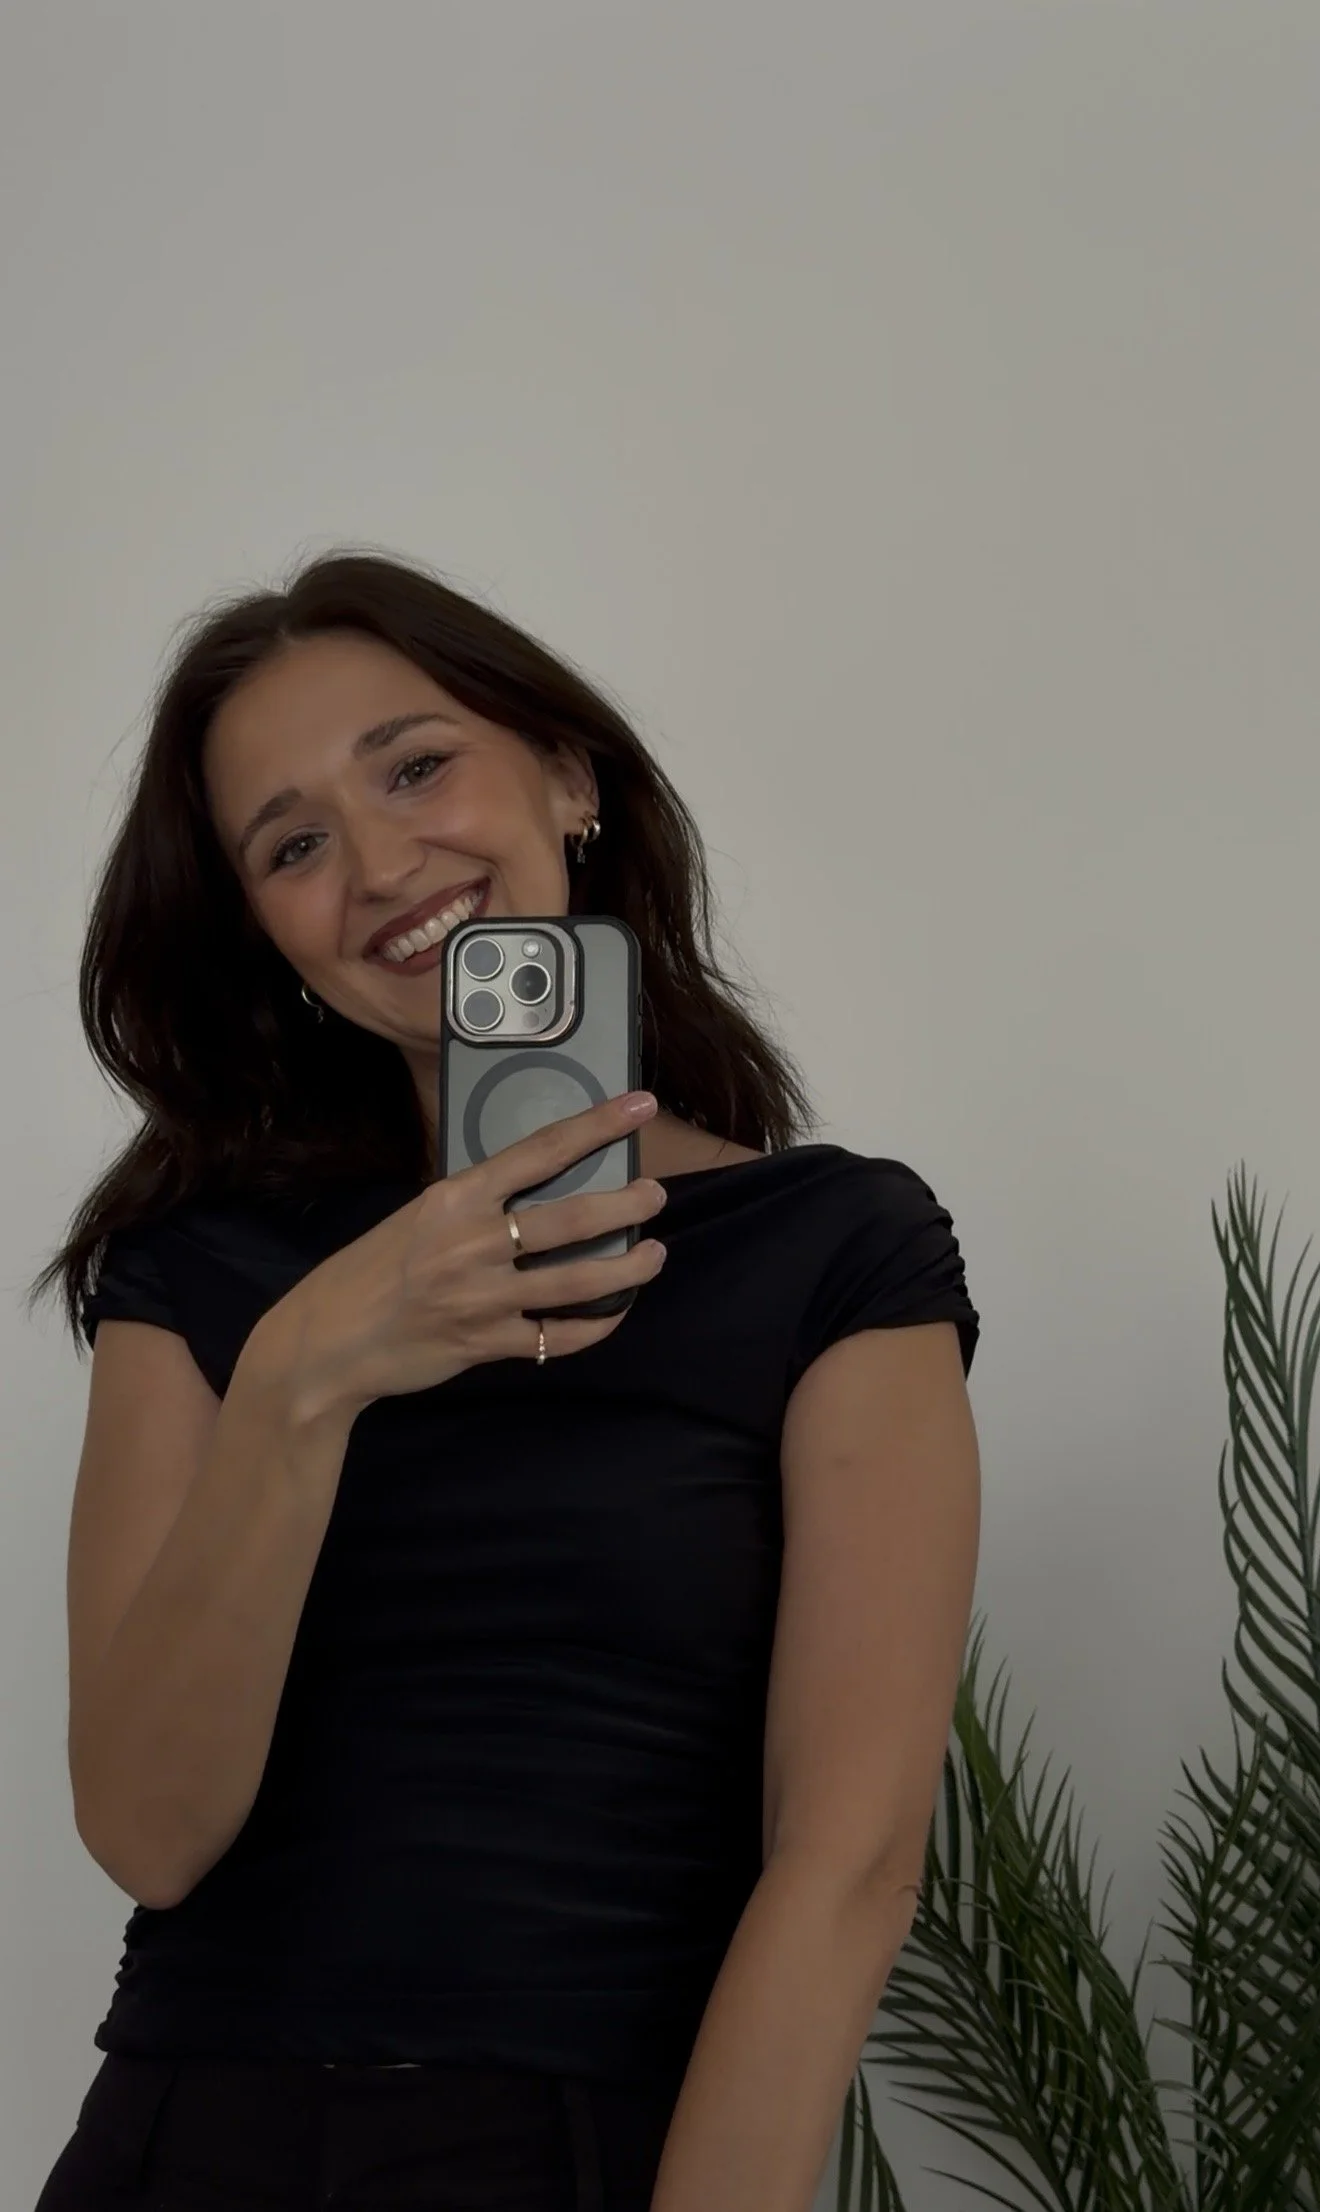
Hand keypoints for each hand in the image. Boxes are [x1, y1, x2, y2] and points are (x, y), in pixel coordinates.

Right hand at [261, 1091, 667, 1417]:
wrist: (327, 1342)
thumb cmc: (372, 1272)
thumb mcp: (417, 1218)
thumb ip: (472, 1204)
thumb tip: (533, 1187)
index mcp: (455, 1198)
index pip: (540, 1151)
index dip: (597, 1127)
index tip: (639, 1106)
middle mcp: (473, 1243)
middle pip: (572, 1217)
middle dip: (626, 1203)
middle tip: (656, 1194)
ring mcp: (482, 1297)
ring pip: (578, 1281)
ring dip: (627, 1268)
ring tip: (654, 1254)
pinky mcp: (486, 1343)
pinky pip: (558, 1337)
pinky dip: (595, 1325)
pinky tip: (614, 1312)